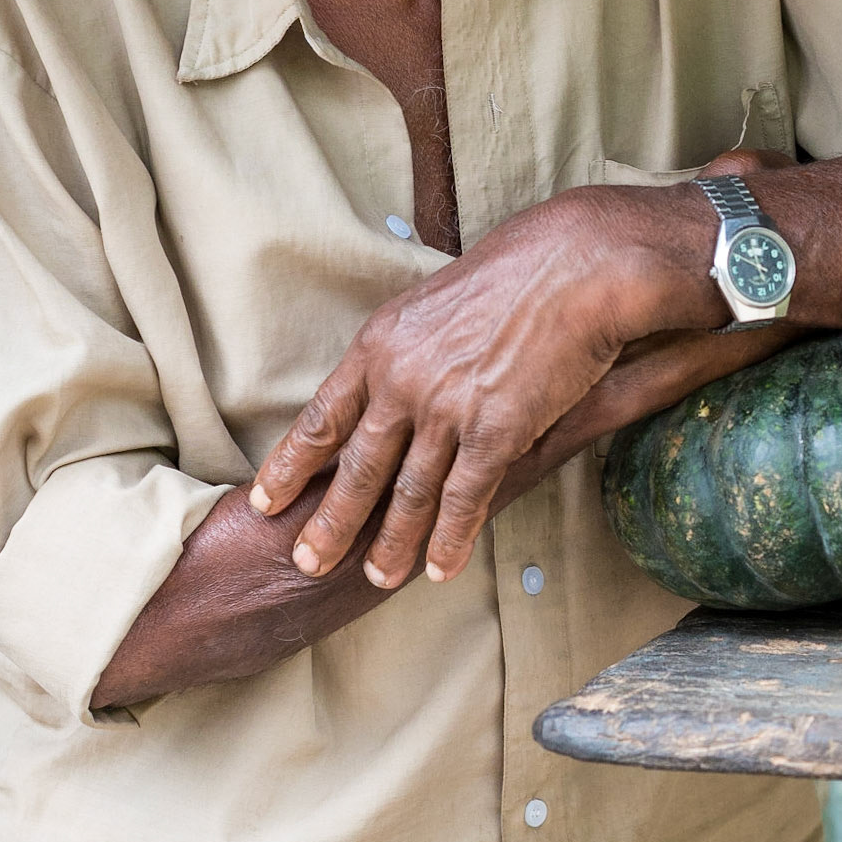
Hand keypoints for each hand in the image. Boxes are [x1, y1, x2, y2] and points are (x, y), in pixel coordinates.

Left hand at [251, 148, 795, 590]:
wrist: (576, 263)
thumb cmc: (516, 271)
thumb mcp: (437, 301)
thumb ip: (410, 347)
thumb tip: (395, 375)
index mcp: (381, 344)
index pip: (323, 416)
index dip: (292, 464)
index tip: (265, 499)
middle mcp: (402, 380)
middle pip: (355, 467)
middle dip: (328, 522)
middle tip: (306, 561)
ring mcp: (446, 408)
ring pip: (407, 493)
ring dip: (391, 543)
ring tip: (376, 578)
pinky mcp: (497, 431)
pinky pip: (465, 499)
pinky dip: (450, 540)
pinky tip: (440, 570)